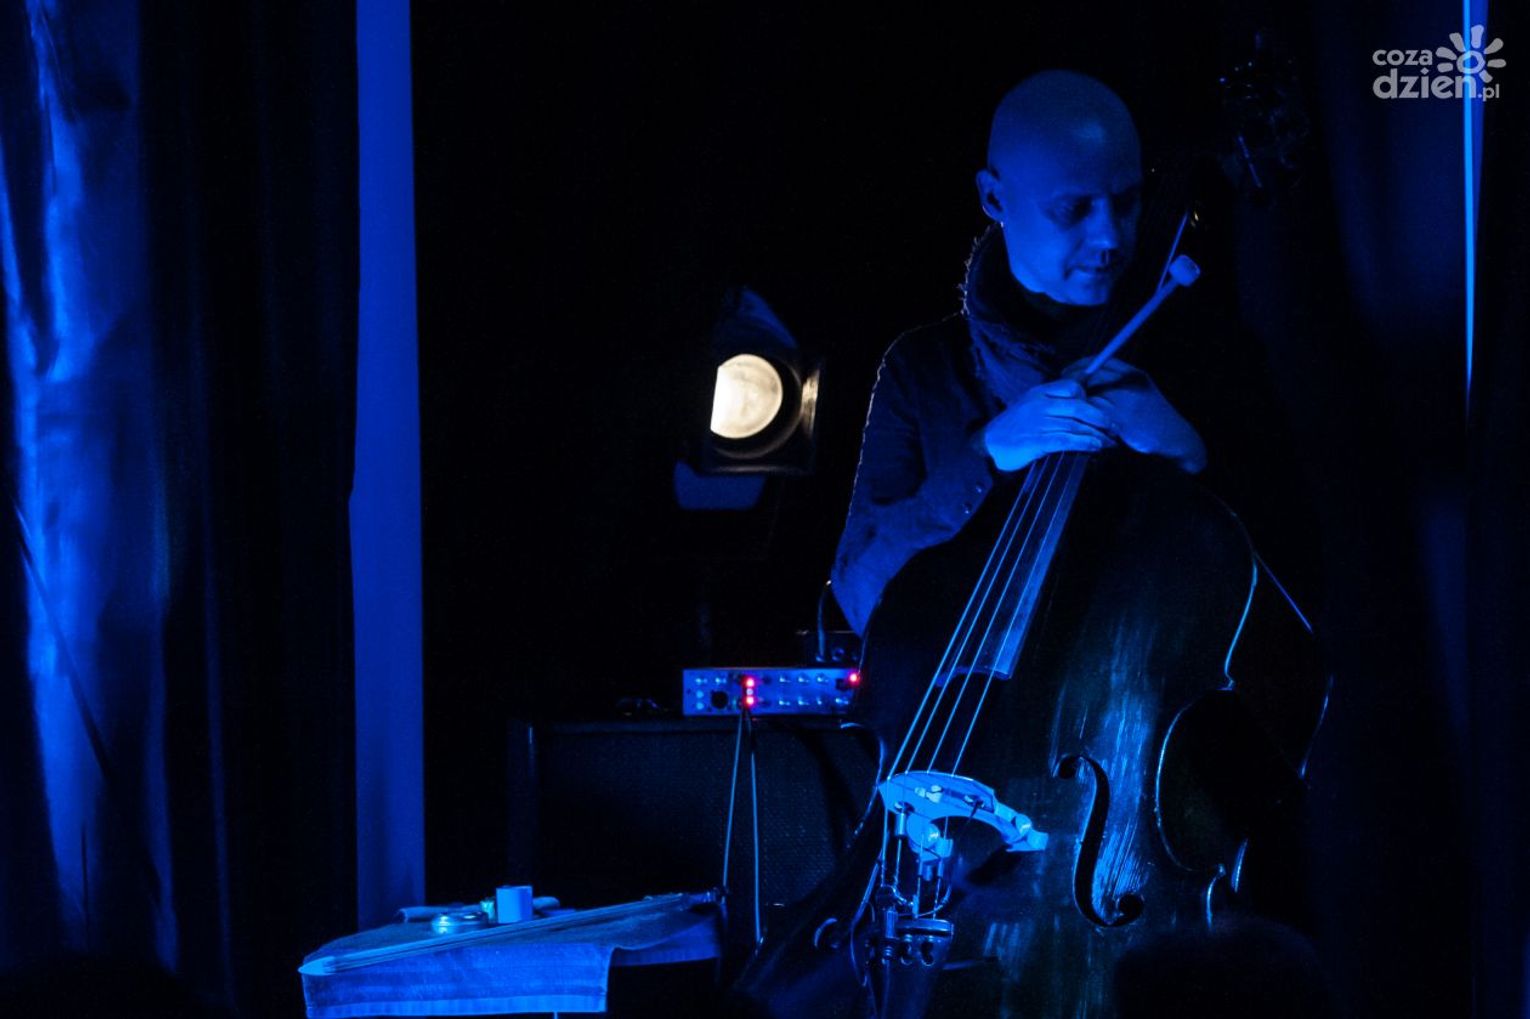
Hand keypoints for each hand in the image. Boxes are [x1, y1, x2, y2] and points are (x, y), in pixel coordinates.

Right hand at [981, 378, 1117, 471]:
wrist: (989, 444)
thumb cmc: (1012, 427)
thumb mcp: (1028, 405)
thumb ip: (1050, 402)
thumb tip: (1079, 405)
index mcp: (1038, 393)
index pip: (1071, 387)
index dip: (1087, 398)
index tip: (1097, 410)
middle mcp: (1039, 405)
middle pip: (1079, 407)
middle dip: (1100, 417)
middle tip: (1114, 427)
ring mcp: (1038, 423)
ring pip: (1075, 425)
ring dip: (1097, 434)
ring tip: (1109, 441)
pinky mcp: (1037, 442)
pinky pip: (1066, 440)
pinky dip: (1084, 443)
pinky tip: (1095, 447)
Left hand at [1064, 357, 1206, 473]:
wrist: (1174, 436)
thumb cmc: (1153, 415)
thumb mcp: (1140, 390)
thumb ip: (1117, 381)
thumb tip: (1085, 376)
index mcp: (1134, 374)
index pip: (1100, 360)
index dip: (1080, 365)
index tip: (1067, 371)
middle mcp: (1129, 384)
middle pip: (1091, 377)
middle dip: (1074, 384)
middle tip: (1066, 393)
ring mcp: (1125, 402)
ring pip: (1090, 397)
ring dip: (1079, 403)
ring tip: (1076, 410)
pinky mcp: (1120, 420)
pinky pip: (1093, 415)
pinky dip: (1087, 418)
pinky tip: (1086, 422)